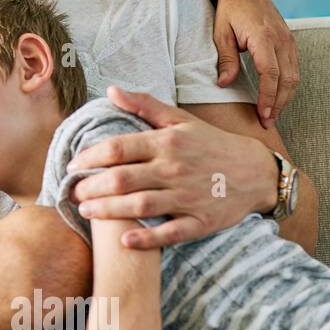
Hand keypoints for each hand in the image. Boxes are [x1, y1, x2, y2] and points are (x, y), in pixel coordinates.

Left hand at [68, 87, 275, 249]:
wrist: (257, 171)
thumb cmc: (212, 143)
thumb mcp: (180, 120)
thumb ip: (144, 105)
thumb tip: (112, 90)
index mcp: (167, 142)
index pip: (117, 148)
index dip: (88, 157)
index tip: (72, 165)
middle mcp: (174, 169)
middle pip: (121, 179)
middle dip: (90, 187)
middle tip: (73, 193)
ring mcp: (188, 196)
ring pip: (139, 205)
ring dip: (107, 211)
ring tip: (85, 212)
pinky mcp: (201, 221)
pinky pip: (170, 232)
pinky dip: (146, 238)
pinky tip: (124, 240)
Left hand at [211, 0, 299, 128]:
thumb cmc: (228, 11)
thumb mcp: (220, 34)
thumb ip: (226, 59)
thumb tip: (224, 84)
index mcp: (264, 37)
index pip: (271, 74)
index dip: (268, 97)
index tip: (263, 115)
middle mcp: (281, 39)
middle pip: (287, 79)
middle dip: (279, 103)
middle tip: (267, 122)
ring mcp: (288, 39)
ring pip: (294, 75)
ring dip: (285, 97)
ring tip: (272, 114)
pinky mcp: (289, 40)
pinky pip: (294, 67)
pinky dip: (288, 85)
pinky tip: (278, 96)